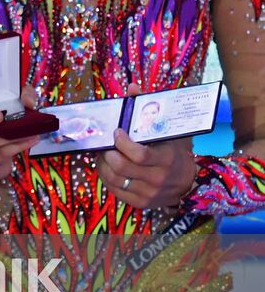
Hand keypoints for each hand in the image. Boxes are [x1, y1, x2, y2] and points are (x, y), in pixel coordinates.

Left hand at [96, 84, 196, 208]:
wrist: (188, 182)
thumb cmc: (175, 151)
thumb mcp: (169, 130)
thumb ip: (148, 109)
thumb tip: (132, 87)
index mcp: (165, 159)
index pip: (138, 154)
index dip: (122, 143)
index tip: (117, 132)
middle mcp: (157, 179)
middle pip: (122, 167)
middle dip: (108, 153)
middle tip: (106, 144)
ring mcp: (148, 193)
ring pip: (115, 180)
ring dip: (103, 165)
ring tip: (104, 154)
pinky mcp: (140, 203)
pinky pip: (116, 191)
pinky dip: (107, 178)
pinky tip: (108, 167)